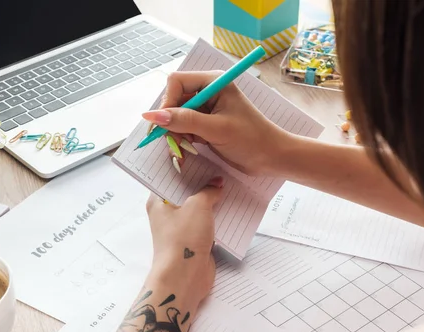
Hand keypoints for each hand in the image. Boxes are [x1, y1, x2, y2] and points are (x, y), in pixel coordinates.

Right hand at [142, 71, 291, 175]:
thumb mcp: (216, 129)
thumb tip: (152, 116)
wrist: (271, 157)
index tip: (166, 124)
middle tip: (175, 142)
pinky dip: (183, 139)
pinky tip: (191, 148)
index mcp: (213, 82)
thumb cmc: (251, 139)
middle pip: (174, 100)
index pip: (176, 82)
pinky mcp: (206, 124)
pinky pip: (184, 127)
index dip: (167, 102)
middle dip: (171, 121)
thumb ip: (183, 121)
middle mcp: (208, 91)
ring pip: (176, 116)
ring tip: (186, 148)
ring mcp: (206, 108)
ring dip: (176, 133)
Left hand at [145, 176, 223, 306]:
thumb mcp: (198, 206)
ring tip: (230, 180)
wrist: (185, 276)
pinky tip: (233, 204)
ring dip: (212, 198)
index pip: (169, 176)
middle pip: (186, 190)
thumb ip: (209, 190)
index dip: (184, 165)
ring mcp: (181, 227)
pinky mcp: (193, 239)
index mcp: (158, 201)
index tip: (200, 153)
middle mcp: (167, 212)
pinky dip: (217, 215)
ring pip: (198, 206)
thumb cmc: (184, 237)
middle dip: (202, 180)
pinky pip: (207, 222)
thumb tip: (218, 183)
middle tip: (220, 164)